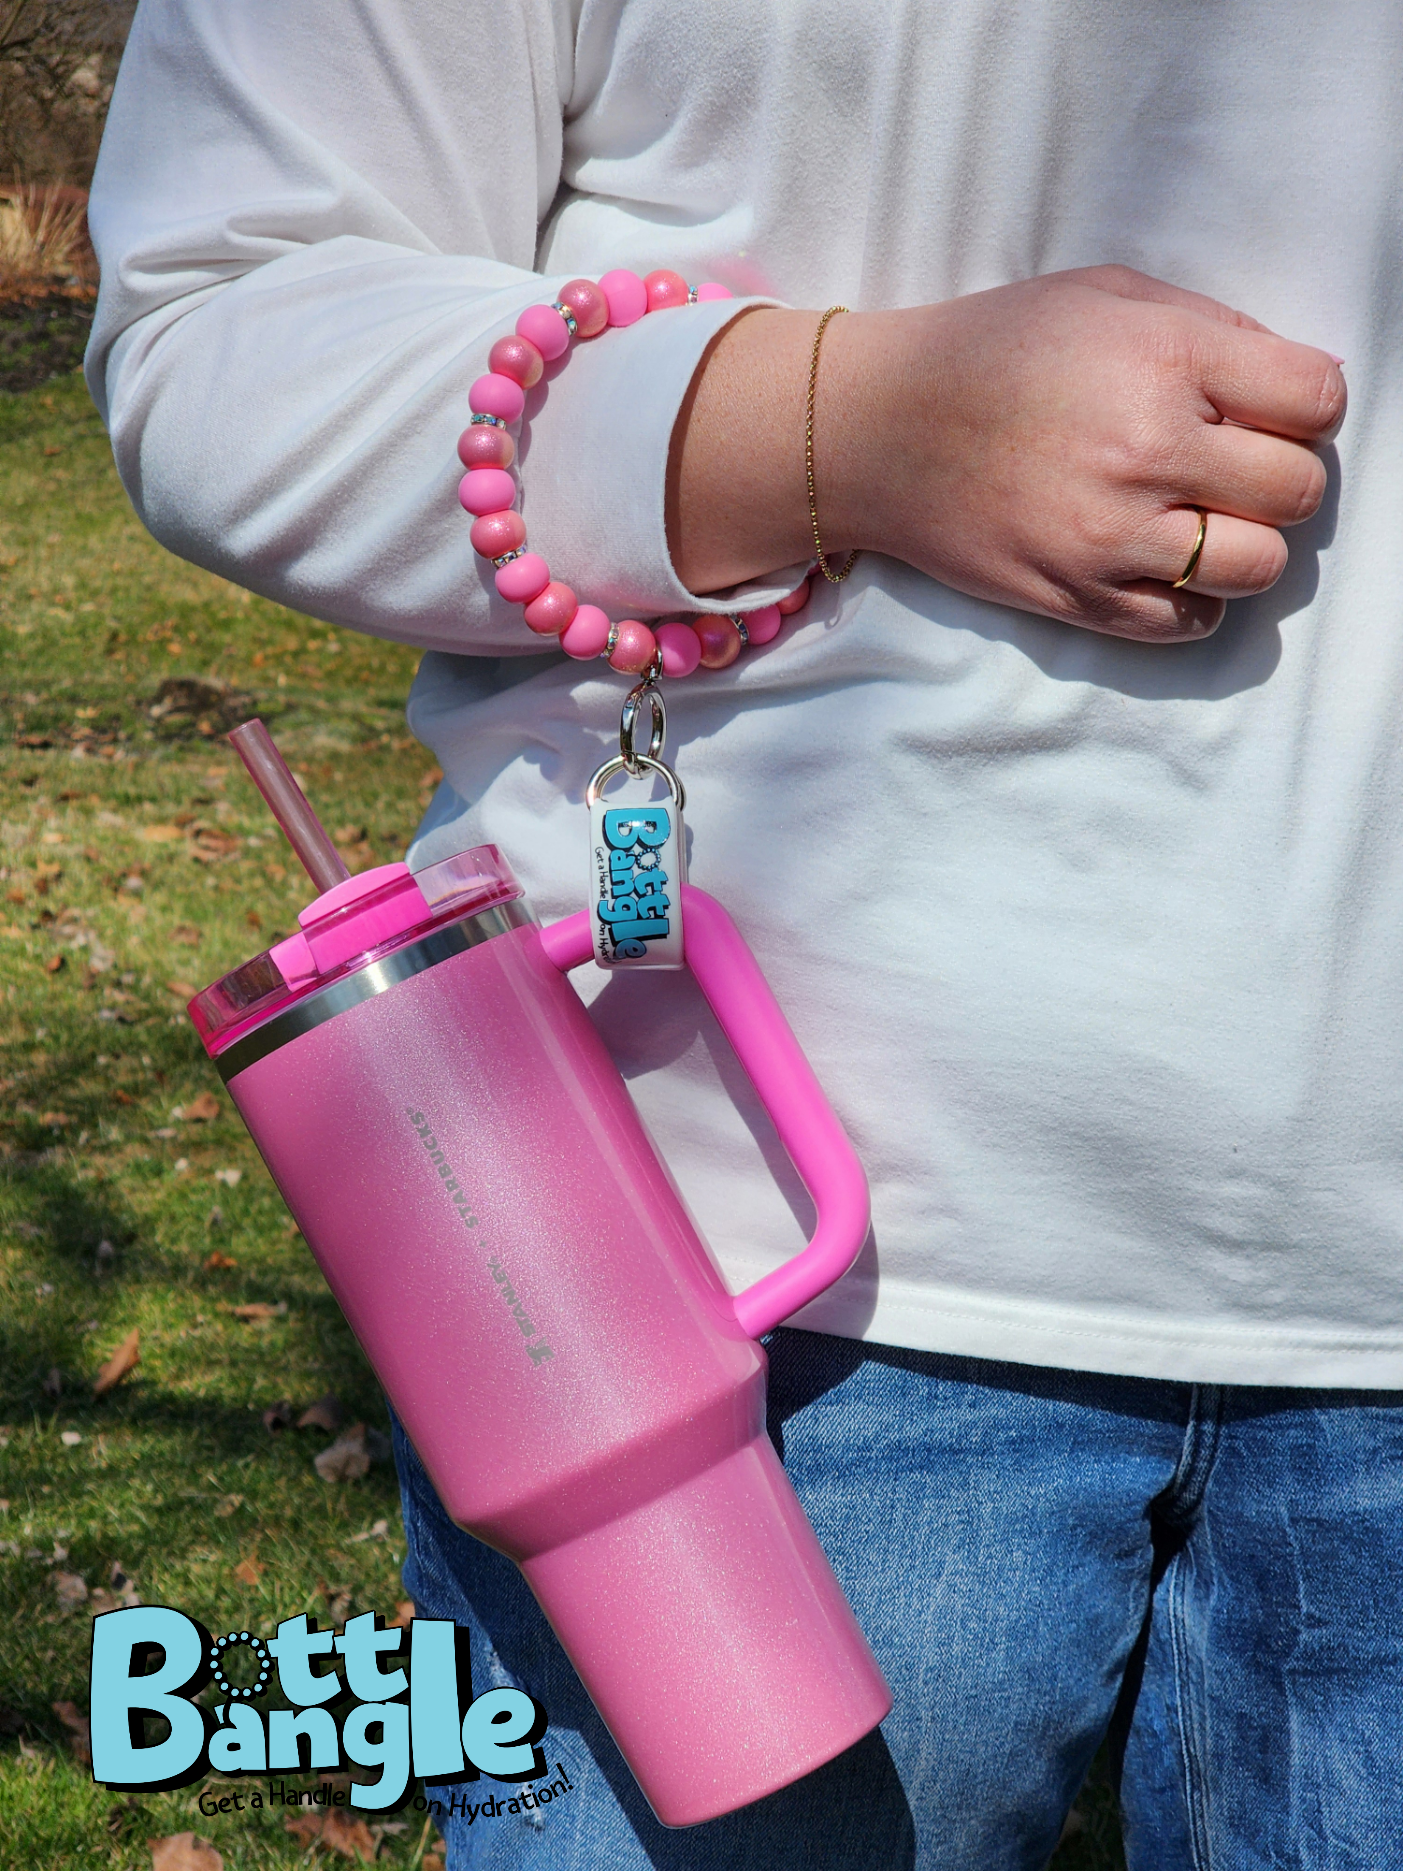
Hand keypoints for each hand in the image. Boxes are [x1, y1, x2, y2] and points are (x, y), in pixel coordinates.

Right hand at [668, 267, 1344, 642]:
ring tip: (1202, 517)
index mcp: (1165, 360)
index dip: (1305, 404)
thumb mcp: (1105, 296)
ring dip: (1245, 542)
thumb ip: (1211, 330)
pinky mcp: (1080, 598)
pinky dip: (1194, 597)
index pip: (1317, 401)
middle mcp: (1148, 451)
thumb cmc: (990, 351)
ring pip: (1258, 565)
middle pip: (1297, 489)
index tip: (1270, 407)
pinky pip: (1191, 621)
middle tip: (1233, 462)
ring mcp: (1114, 537)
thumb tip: (1298, 386)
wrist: (878, 431)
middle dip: (1279, 473)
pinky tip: (1162, 561)